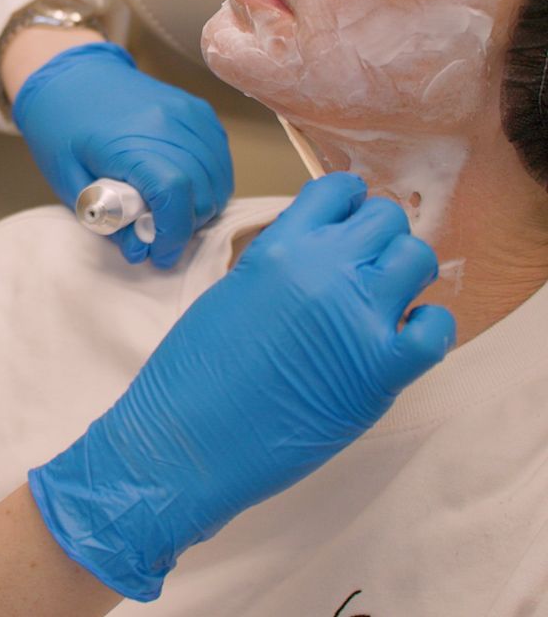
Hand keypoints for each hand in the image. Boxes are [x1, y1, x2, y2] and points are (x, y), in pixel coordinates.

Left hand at [11, 43, 232, 266]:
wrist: (69, 72)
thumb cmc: (59, 126)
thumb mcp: (69, 179)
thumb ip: (105, 217)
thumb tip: (139, 250)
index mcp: (130, 140)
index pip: (174, 194)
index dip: (173, 234)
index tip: (158, 254)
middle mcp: (169, 123)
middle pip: (203, 191)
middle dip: (186, 227)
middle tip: (158, 237)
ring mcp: (188, 113)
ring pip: (218, 178)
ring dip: (201, 206)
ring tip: (169, 214)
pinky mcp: (198, 110)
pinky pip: (219, 156)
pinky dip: (209, 181)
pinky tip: (184, 188)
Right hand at [28, 173, 455, 600]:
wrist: (188, 435)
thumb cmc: (196, 368)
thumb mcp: (232, 289)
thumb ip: (280, 262)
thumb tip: (317, 255)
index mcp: (280, 247)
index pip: (339, 190)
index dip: (350, 205)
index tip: (348, 225)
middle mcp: (323, 269)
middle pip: (387, 218)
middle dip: (382, 239)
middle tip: (368, 269)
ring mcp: (356, 317)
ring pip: (418, 260)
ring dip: (407, 276)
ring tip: (386, 302)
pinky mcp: (380, 371)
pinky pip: (435, 328)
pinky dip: (429, 328)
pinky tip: (404, 339)